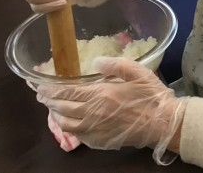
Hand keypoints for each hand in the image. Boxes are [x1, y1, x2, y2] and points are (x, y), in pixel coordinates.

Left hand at [36, 57, 187, 163]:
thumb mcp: (137, 72)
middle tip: (41, 94)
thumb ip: (115, 65)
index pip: (66, 92)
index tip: (39, 84)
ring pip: (65, 124)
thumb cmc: (151, 96)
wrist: (163, 124)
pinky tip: (70, 122)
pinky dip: (68, 128)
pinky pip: (77, 135)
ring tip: (52, 108)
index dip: (50, 89)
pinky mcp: (100, 141)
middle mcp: (92, 114)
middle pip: (61, 108)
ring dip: (55, 115)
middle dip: (48, 101)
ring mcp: (94, 130)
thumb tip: (96, 62)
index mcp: (100, 95)